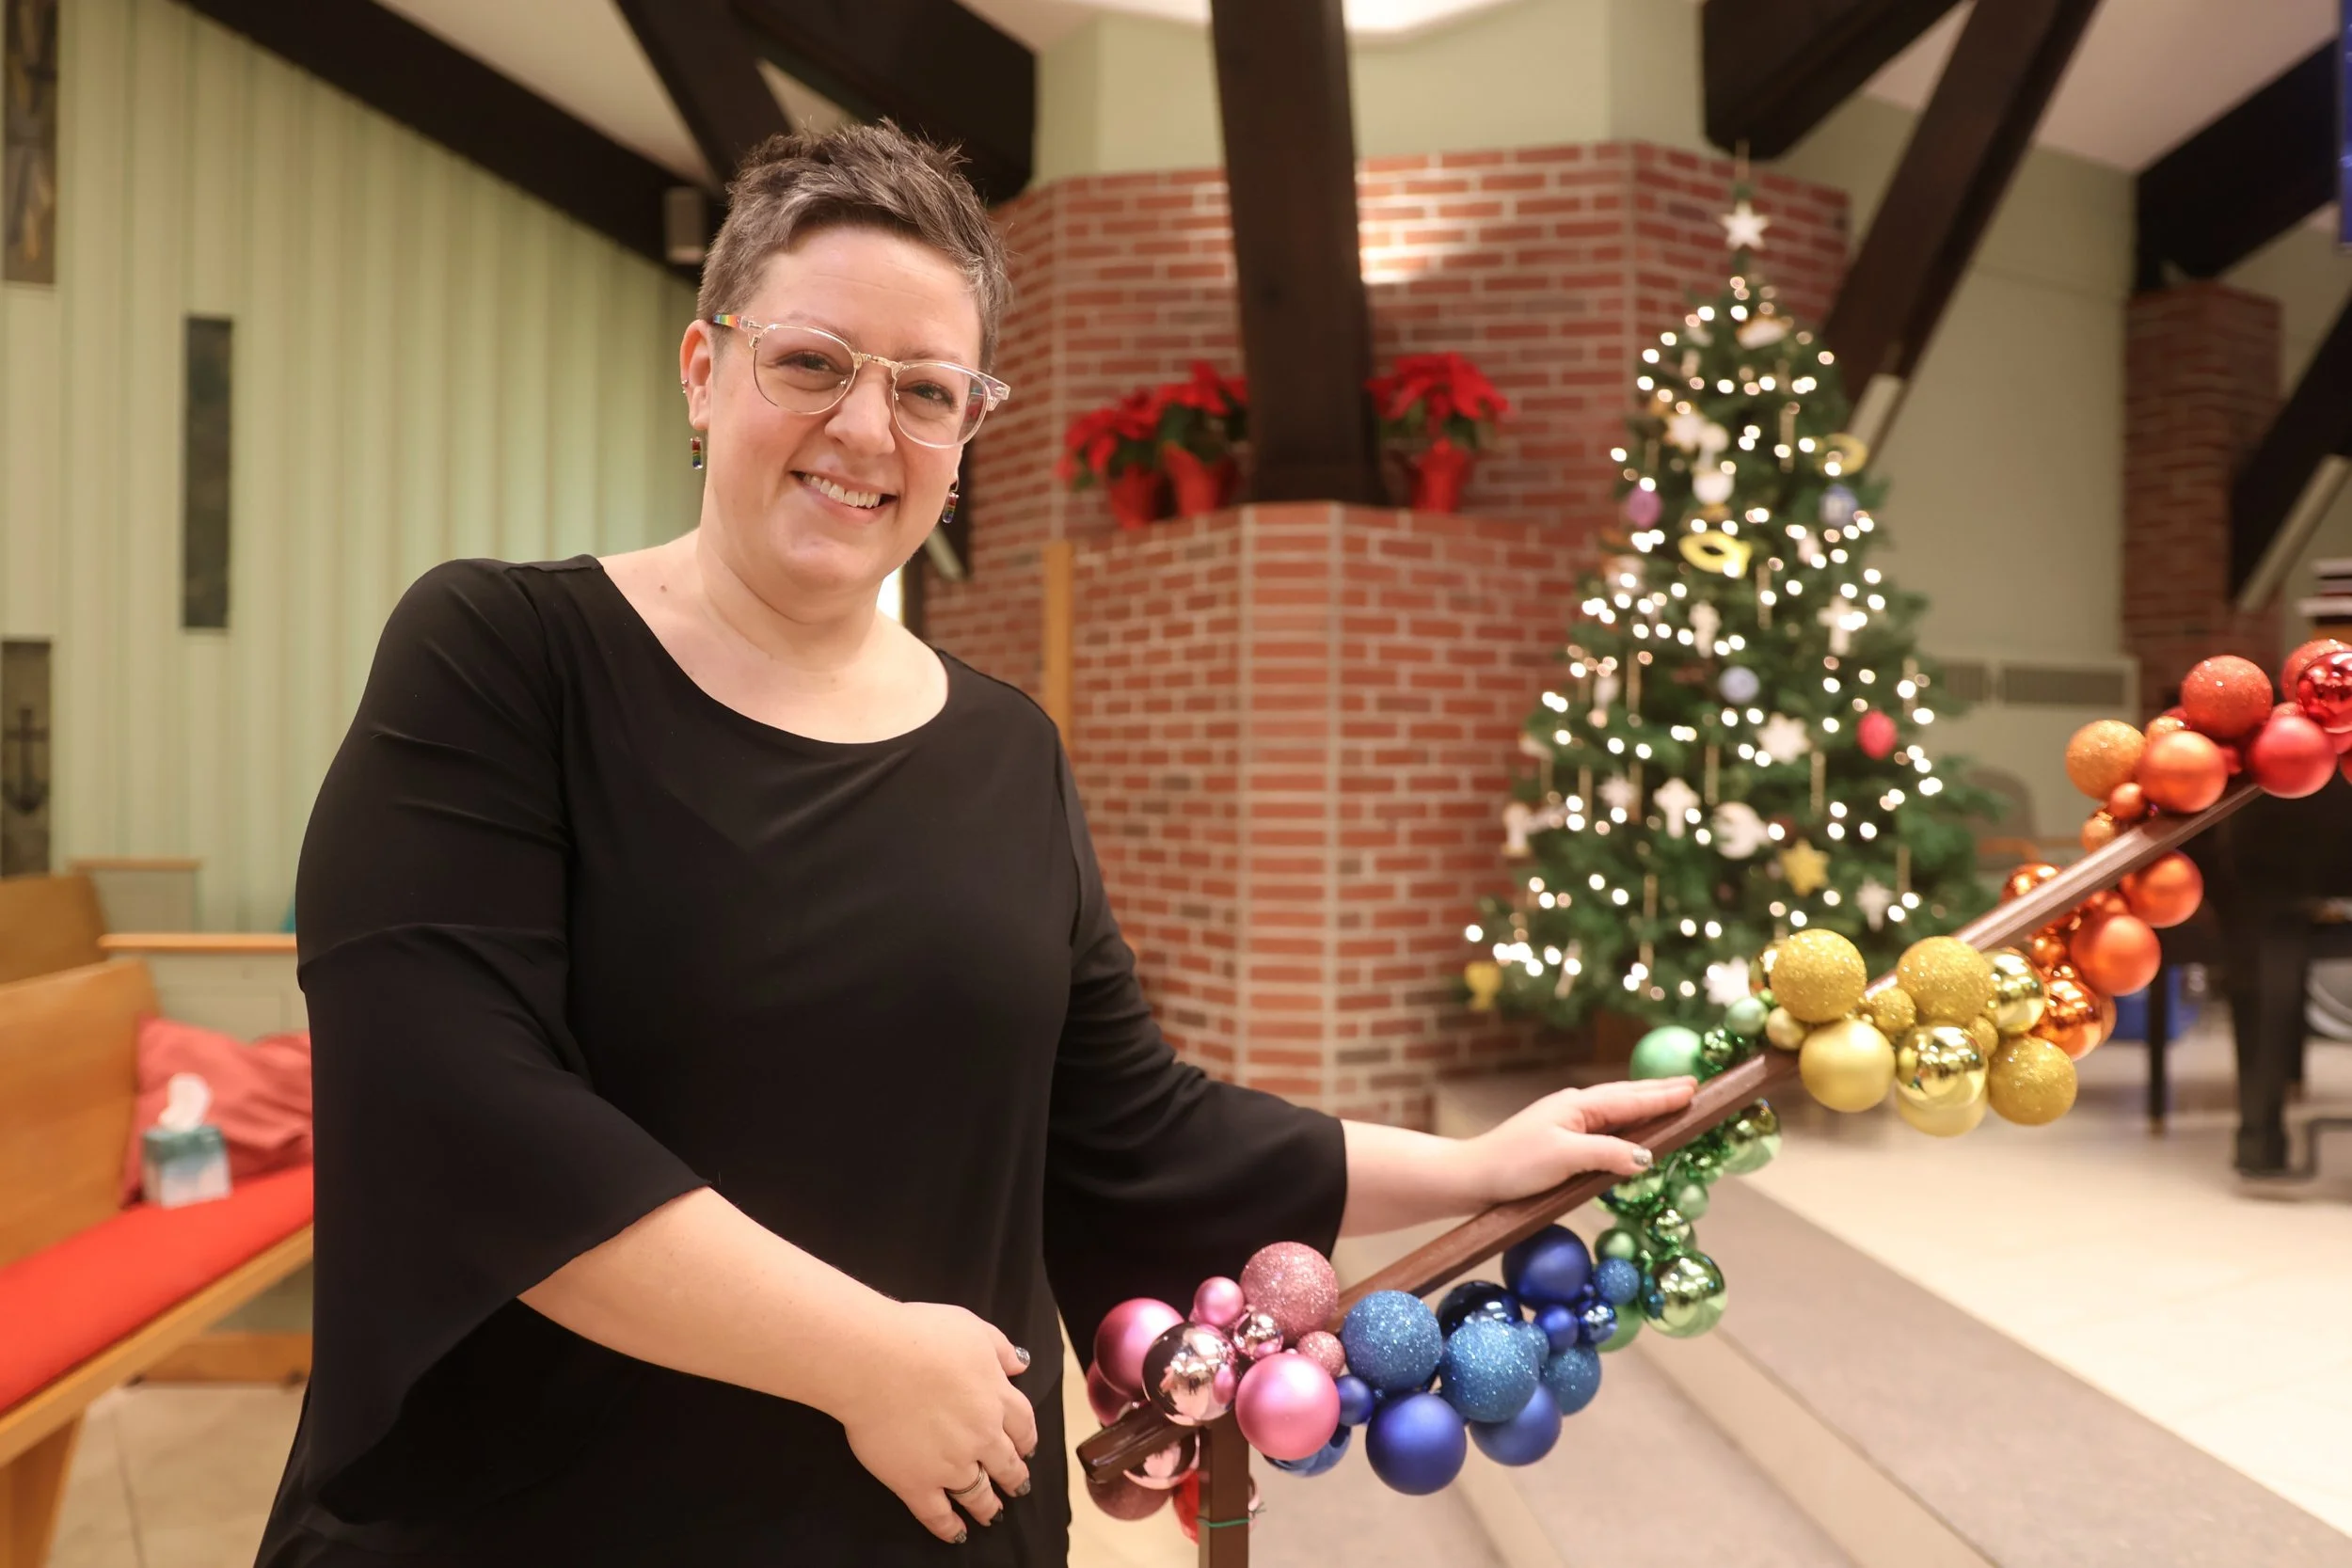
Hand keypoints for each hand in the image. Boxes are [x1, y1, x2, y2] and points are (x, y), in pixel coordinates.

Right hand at [831, 1301, 1038, 1543]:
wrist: (875, 1360)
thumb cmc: (921, 1335)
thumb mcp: (973, 1328)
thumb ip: (1000, 1349)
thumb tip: (1021, 1364)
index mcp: (997, 1397)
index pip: (1023, 1425)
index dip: (1025, 1438)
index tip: (1025, 1447)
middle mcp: (982, 1436)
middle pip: (1006, 1463)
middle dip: (1014, 1476)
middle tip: (1017, 1486)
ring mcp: (951, 1464)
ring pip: (978, 1493)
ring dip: (988, 1505)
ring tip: (992, 1514)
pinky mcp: (916, 1483)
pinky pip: (937, 1514)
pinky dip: (949, 1527)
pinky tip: (956, 1534)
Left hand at [1462, 1077, 1696, 1206]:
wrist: (1474, 1176)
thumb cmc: (1516, 1164)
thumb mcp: (1565, 1158)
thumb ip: (1607, 1153)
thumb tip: (1647, 1157)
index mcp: (1579, 1106)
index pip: (1631, 1098)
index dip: (1664, 1094)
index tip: (1695, 1087)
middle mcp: (1576, 1109)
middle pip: (1626, 1097)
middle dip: (1660, 1091)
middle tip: (1693, 1085)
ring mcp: (1568, 1124)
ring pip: (1617, 1110)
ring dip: (1646, 1105)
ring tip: (1671, 1099)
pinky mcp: (1562, 1142)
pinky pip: (1606, 1127)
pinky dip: (1628, 1123)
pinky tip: (1632, 1129)